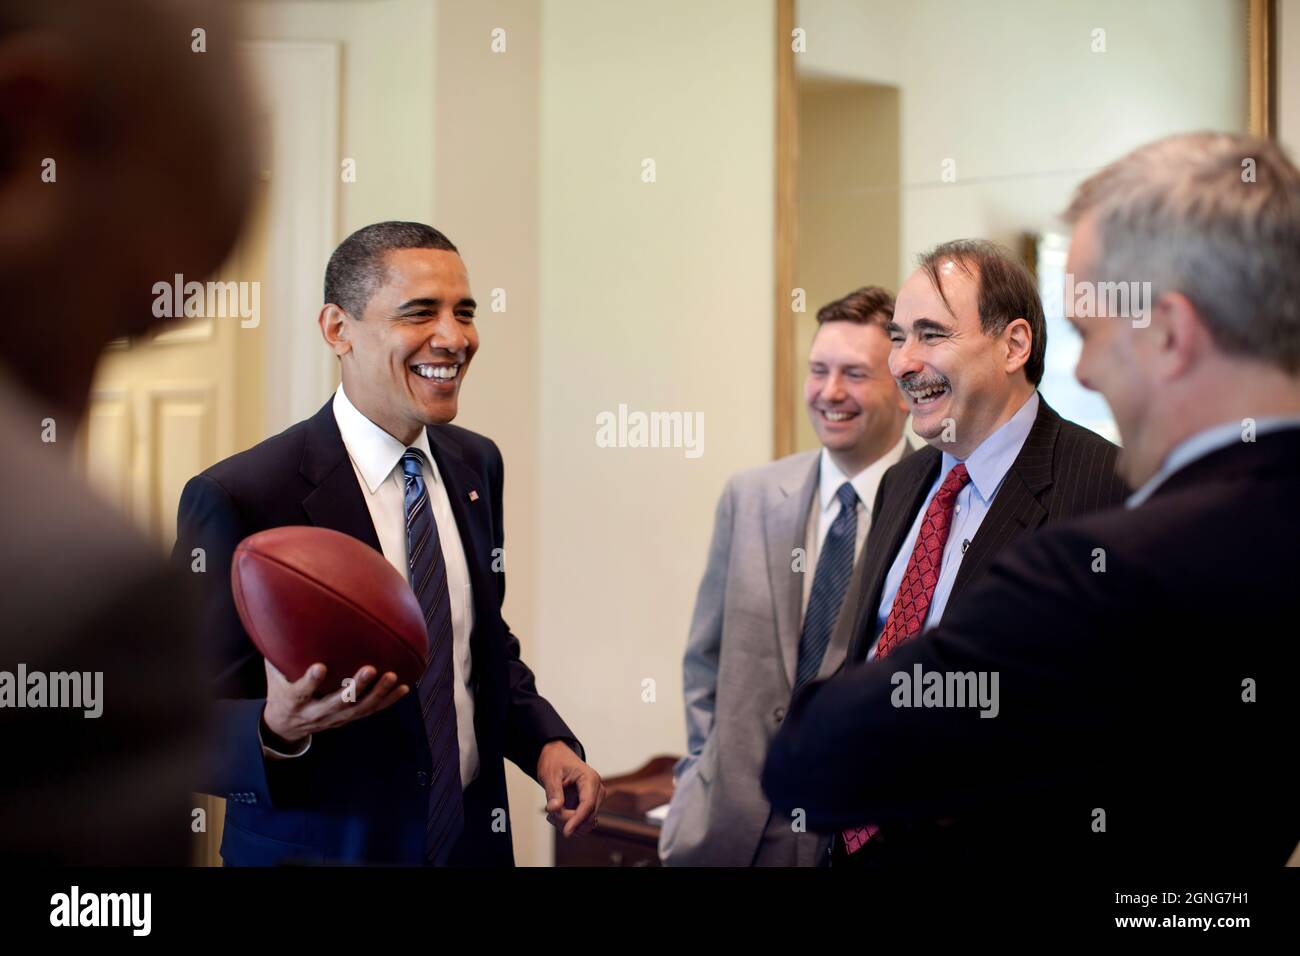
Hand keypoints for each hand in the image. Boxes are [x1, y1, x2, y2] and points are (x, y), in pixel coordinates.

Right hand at [261, 658, 408, 747]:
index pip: (300, 692)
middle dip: (355, 688)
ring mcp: (333, 718)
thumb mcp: (273, 673)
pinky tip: (403, 688)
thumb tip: (279, 615)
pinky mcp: (347, 719)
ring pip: (358, 709)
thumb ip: (277, 650)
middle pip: (337, 703)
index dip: (310, 682)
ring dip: (377, 694)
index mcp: (292, 701)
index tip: (319, 666)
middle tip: (370, 669)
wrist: (285, 725)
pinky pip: (370, 712)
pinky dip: (387, 701)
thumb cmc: (280, 689)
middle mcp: (314, 713)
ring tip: (393, 677)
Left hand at [537, 740, 605, 837]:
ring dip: (569, 823)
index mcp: (590, 778)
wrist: (556, 756)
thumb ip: (553, 792)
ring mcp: (595, 798)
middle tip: (549, 814)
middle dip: (568, 820)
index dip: (577, 820)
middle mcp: (597, 789)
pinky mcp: (589, 804)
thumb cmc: (555, 761)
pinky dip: (571, 823)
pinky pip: (584, 821)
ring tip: (552, 814)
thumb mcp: (550, 774)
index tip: (565, 832)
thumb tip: (554, 809)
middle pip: (588, 816)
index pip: (588, 805)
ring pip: (587, 822)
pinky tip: (558, 815)